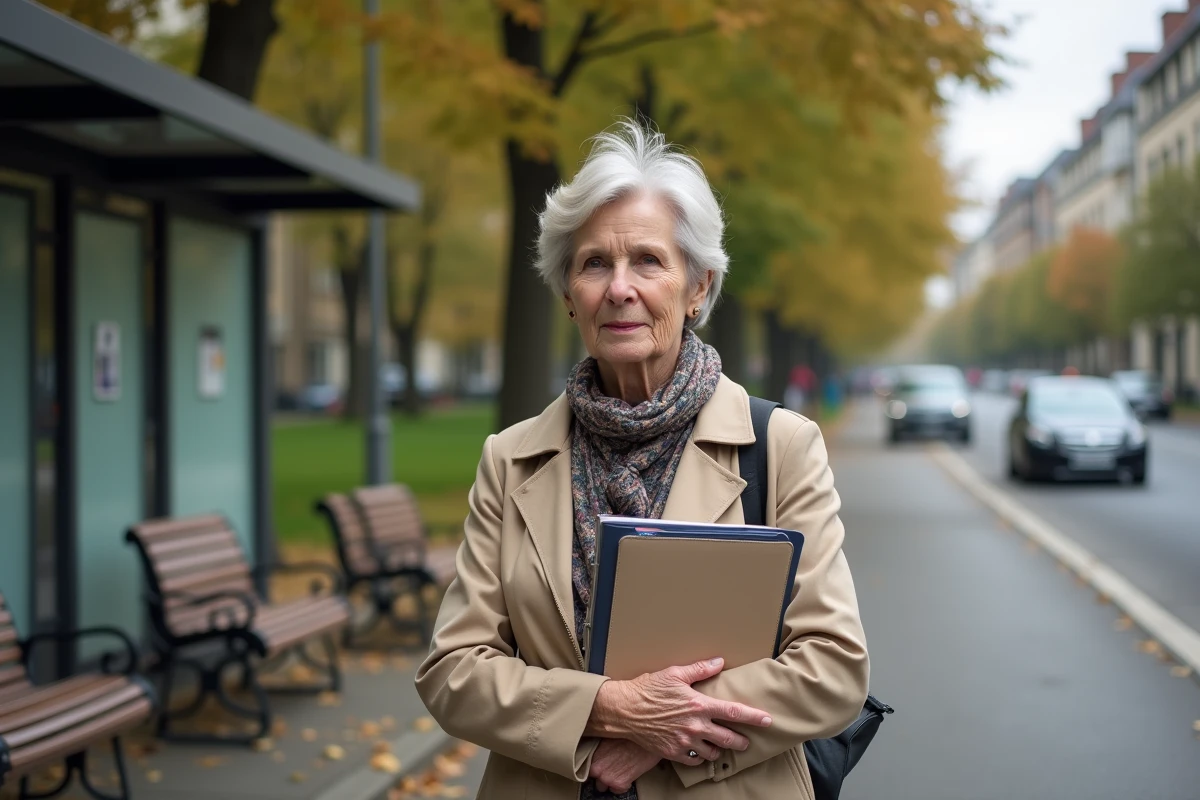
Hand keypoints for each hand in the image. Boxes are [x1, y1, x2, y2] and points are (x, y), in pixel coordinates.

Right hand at [587, 657, 772, 766]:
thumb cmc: (648, 689)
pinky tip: (699, 749)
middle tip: (745, 741)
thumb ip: (700, 669)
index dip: (753, 717)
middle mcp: (695, 726)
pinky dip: (700, 756)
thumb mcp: (674, 673)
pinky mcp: (673, 753)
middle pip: (729, 738)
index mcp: (698, 705)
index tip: (767, 720)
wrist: (624, 710)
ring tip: (719, 744)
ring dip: (719, 748)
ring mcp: (684, 742)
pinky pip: (695, 760)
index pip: (733, 712)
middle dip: (741, 741)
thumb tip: (719, 662)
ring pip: (713, 752)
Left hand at [590, 739, 659, 793]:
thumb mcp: (611, 737)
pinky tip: (629, 773)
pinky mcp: (619, 784)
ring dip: (611, 780)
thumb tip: (599, 752)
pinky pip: (617, 791)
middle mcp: (597, 767)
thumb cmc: (632, 736)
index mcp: (593, 754)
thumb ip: (601, 747)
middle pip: (593, 778)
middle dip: (602, 774)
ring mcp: (607, 777)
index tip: (600, 765)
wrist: (648, 739)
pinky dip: (623, 785)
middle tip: (613, 766)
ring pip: (602, 787)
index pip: (586, 767)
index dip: (594, 766)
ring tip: (621, 770)